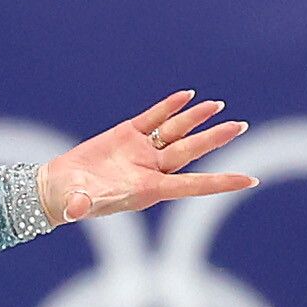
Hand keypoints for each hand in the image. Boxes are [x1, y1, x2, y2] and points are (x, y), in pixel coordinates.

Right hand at [41, 91, 253, 224]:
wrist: (57, 188)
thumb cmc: (70, 202)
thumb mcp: (77, 204)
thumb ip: (81, 205)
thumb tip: (77, 209)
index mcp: (148, 189)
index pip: (192, 185)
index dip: (220, 182)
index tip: (248, 179)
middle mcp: (151, 169)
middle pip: (190, 152)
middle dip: (214, 139)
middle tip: (239, 126)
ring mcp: (141, 151)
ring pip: (176, 132)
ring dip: (196, 118)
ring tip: (218, 106)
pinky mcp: (128, 134)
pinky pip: (154, 118)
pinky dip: (170, 107)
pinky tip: (187, 96)